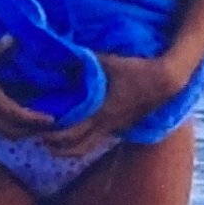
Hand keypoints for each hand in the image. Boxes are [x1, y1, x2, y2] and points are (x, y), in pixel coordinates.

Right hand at [0, 37, 54, 138]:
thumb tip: (13, 39)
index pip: (17, 115)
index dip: (35, 120)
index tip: (51, 120)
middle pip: (11, 131)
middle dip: (29, 131)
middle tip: (45, 127)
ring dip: (15, 130)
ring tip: (29, 125)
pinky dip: (1, 125)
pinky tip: (5, 116)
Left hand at [41, 52, 189, 156]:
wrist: (164, 81)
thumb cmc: (134, 68)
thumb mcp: (105, 60)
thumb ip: (82, 60)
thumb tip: (59, 55)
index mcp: (99, 111)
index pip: (71, 132)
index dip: (54, 136)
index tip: (39, 132)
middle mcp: (105, 124)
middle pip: (77, 146)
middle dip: (57, 147)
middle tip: (41, 142)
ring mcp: (115, 127)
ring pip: (89, 147)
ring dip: (71, 149)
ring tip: (55, 147)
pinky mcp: (122, 127)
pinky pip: (99, 140)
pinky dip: (86, 142)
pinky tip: (79, 137)